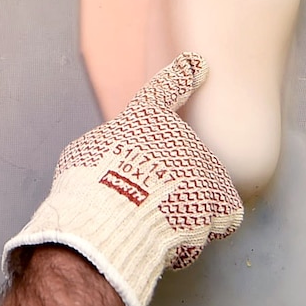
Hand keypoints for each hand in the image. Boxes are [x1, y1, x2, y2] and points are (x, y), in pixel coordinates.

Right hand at [3, 53, 243, 305]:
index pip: (168, 87)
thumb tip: (119, 164)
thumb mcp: (86, 155)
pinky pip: (220, 216)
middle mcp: (182, 135)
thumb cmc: (87, 186)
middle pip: (178, 161)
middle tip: (135, 207)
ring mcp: (206, 168)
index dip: (184, 74)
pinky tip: (177, 241)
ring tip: (149, 228)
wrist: (113, 217)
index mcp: (145, 118)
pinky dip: (203, 230)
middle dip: (162, 185)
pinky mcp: (219, 202)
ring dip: (178, 212)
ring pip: (196, 193)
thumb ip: (112, 151)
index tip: (199, 63)